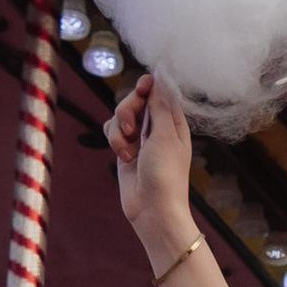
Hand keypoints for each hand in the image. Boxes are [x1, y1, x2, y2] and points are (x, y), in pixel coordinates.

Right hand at [106, 72, 194, 265]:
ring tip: (127, 150)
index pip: (159, 91)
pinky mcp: (125, 149)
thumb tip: (159, 77)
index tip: (142, 89)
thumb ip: (160, 105)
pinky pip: (112, 131)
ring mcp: (140, 138)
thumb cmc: (166, 175)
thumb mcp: (165, 135)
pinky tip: (123, 156)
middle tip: (131, 129)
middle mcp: (157, 126)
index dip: (148, 86)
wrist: (152, 209)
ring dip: (119, 130)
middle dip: (128, 110)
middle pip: (135, 99)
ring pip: (120, 115)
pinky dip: (114, 141)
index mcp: (174, 121)